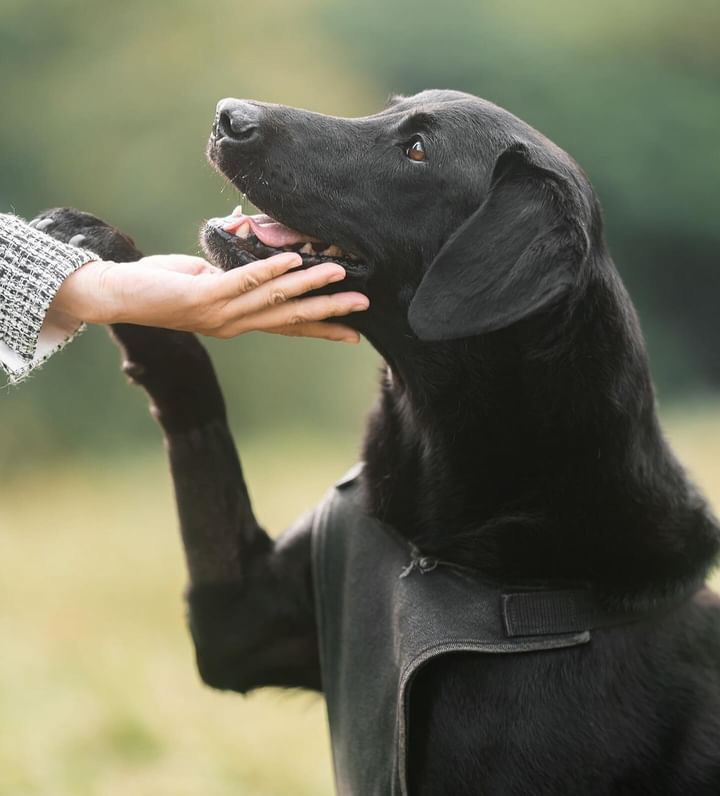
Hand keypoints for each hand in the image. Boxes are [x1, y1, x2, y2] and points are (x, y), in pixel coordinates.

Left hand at [51, 252, 368, 342]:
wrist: (116, 296)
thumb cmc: (160, 285)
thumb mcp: (205, 277)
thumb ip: (232, 270)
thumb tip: (251, 239)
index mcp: (238, 321)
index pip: (289, 326)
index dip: (322, 329)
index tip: (355, 333)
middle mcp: (234, 323)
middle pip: (292, 317)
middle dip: (329, 310)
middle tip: (364, 305)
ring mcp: (220, 313)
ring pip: (274, 298)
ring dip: (308, 283)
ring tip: (339, 273)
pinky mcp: (202, 297)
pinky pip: (242, 281)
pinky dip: (269, 271)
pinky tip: (291, 260)